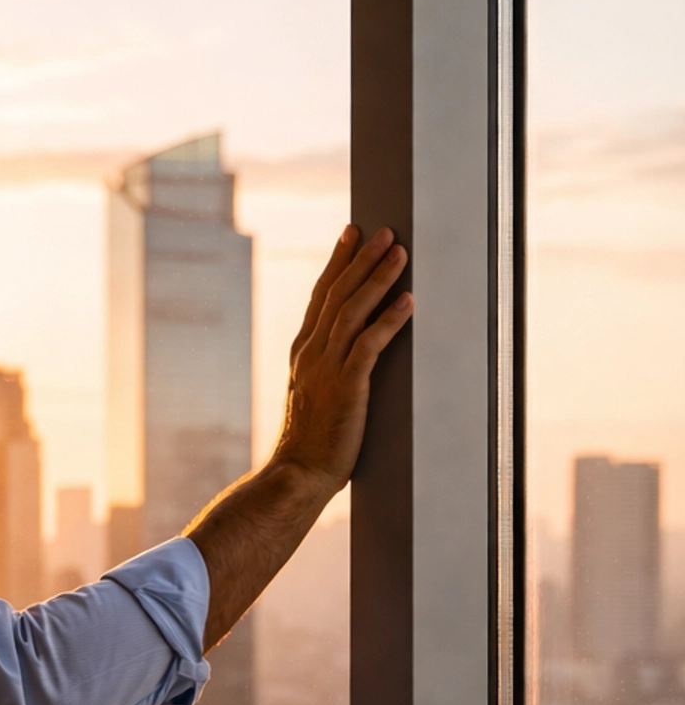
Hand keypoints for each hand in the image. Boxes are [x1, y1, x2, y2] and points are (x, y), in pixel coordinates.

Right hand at [270, 225, 412, 496]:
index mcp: (303, 353)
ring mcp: (326, 369)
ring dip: (378, 278)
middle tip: (383, 230)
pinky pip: (369, 345)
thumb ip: (326, 372)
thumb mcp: (313, 398)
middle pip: (337, 293)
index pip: (321, 297)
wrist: (297, 474)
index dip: (337, 262)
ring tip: (399, 253)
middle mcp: (311, 354)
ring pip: (352, 311)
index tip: (351, 234)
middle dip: (361, 259)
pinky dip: (389, 320)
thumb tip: (348, 358)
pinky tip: (407, 301)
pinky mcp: (345, 387)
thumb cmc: (310, 444)